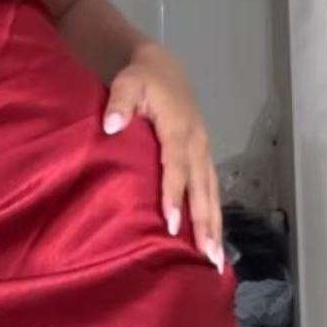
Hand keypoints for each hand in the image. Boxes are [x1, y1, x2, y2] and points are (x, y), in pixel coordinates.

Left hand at [103, 44, 224, 273]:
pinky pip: (211, 189)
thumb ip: (118, 103)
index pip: (176, 167)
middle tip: (207, 255)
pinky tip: (213, 239)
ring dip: (215, 225)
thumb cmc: (141, 79)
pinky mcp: (205, 156)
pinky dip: (214, 215)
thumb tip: (111, 125)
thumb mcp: (126, 83)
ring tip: (215, 258)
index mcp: (178, 128)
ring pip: (212, 192)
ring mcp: (204, 151)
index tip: (172, 225)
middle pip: (203, 187)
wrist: (164, 68)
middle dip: (206, 222)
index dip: (175, 196)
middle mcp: (197, 143)